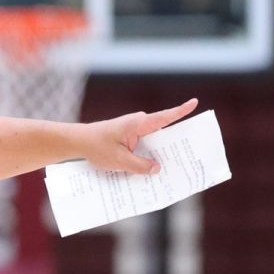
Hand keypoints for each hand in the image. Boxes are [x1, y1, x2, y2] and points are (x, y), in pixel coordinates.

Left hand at [79, 98, 198, 173]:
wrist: (78, 142)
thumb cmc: (96, 146)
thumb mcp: (119, 161)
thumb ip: (140, 166)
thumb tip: (158, 169)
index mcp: (139, 124)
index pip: (164, 117)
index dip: (181, 110)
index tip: (195, 102)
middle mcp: (139, 124)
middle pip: (164, 133)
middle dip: (176, 144)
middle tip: (191, 156)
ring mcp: (135, 131)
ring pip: (154, 142)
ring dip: (161, 153)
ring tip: (174, 169)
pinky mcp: (130, 138)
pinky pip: (145, 146)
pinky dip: (149, 156)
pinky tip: (153, 171)